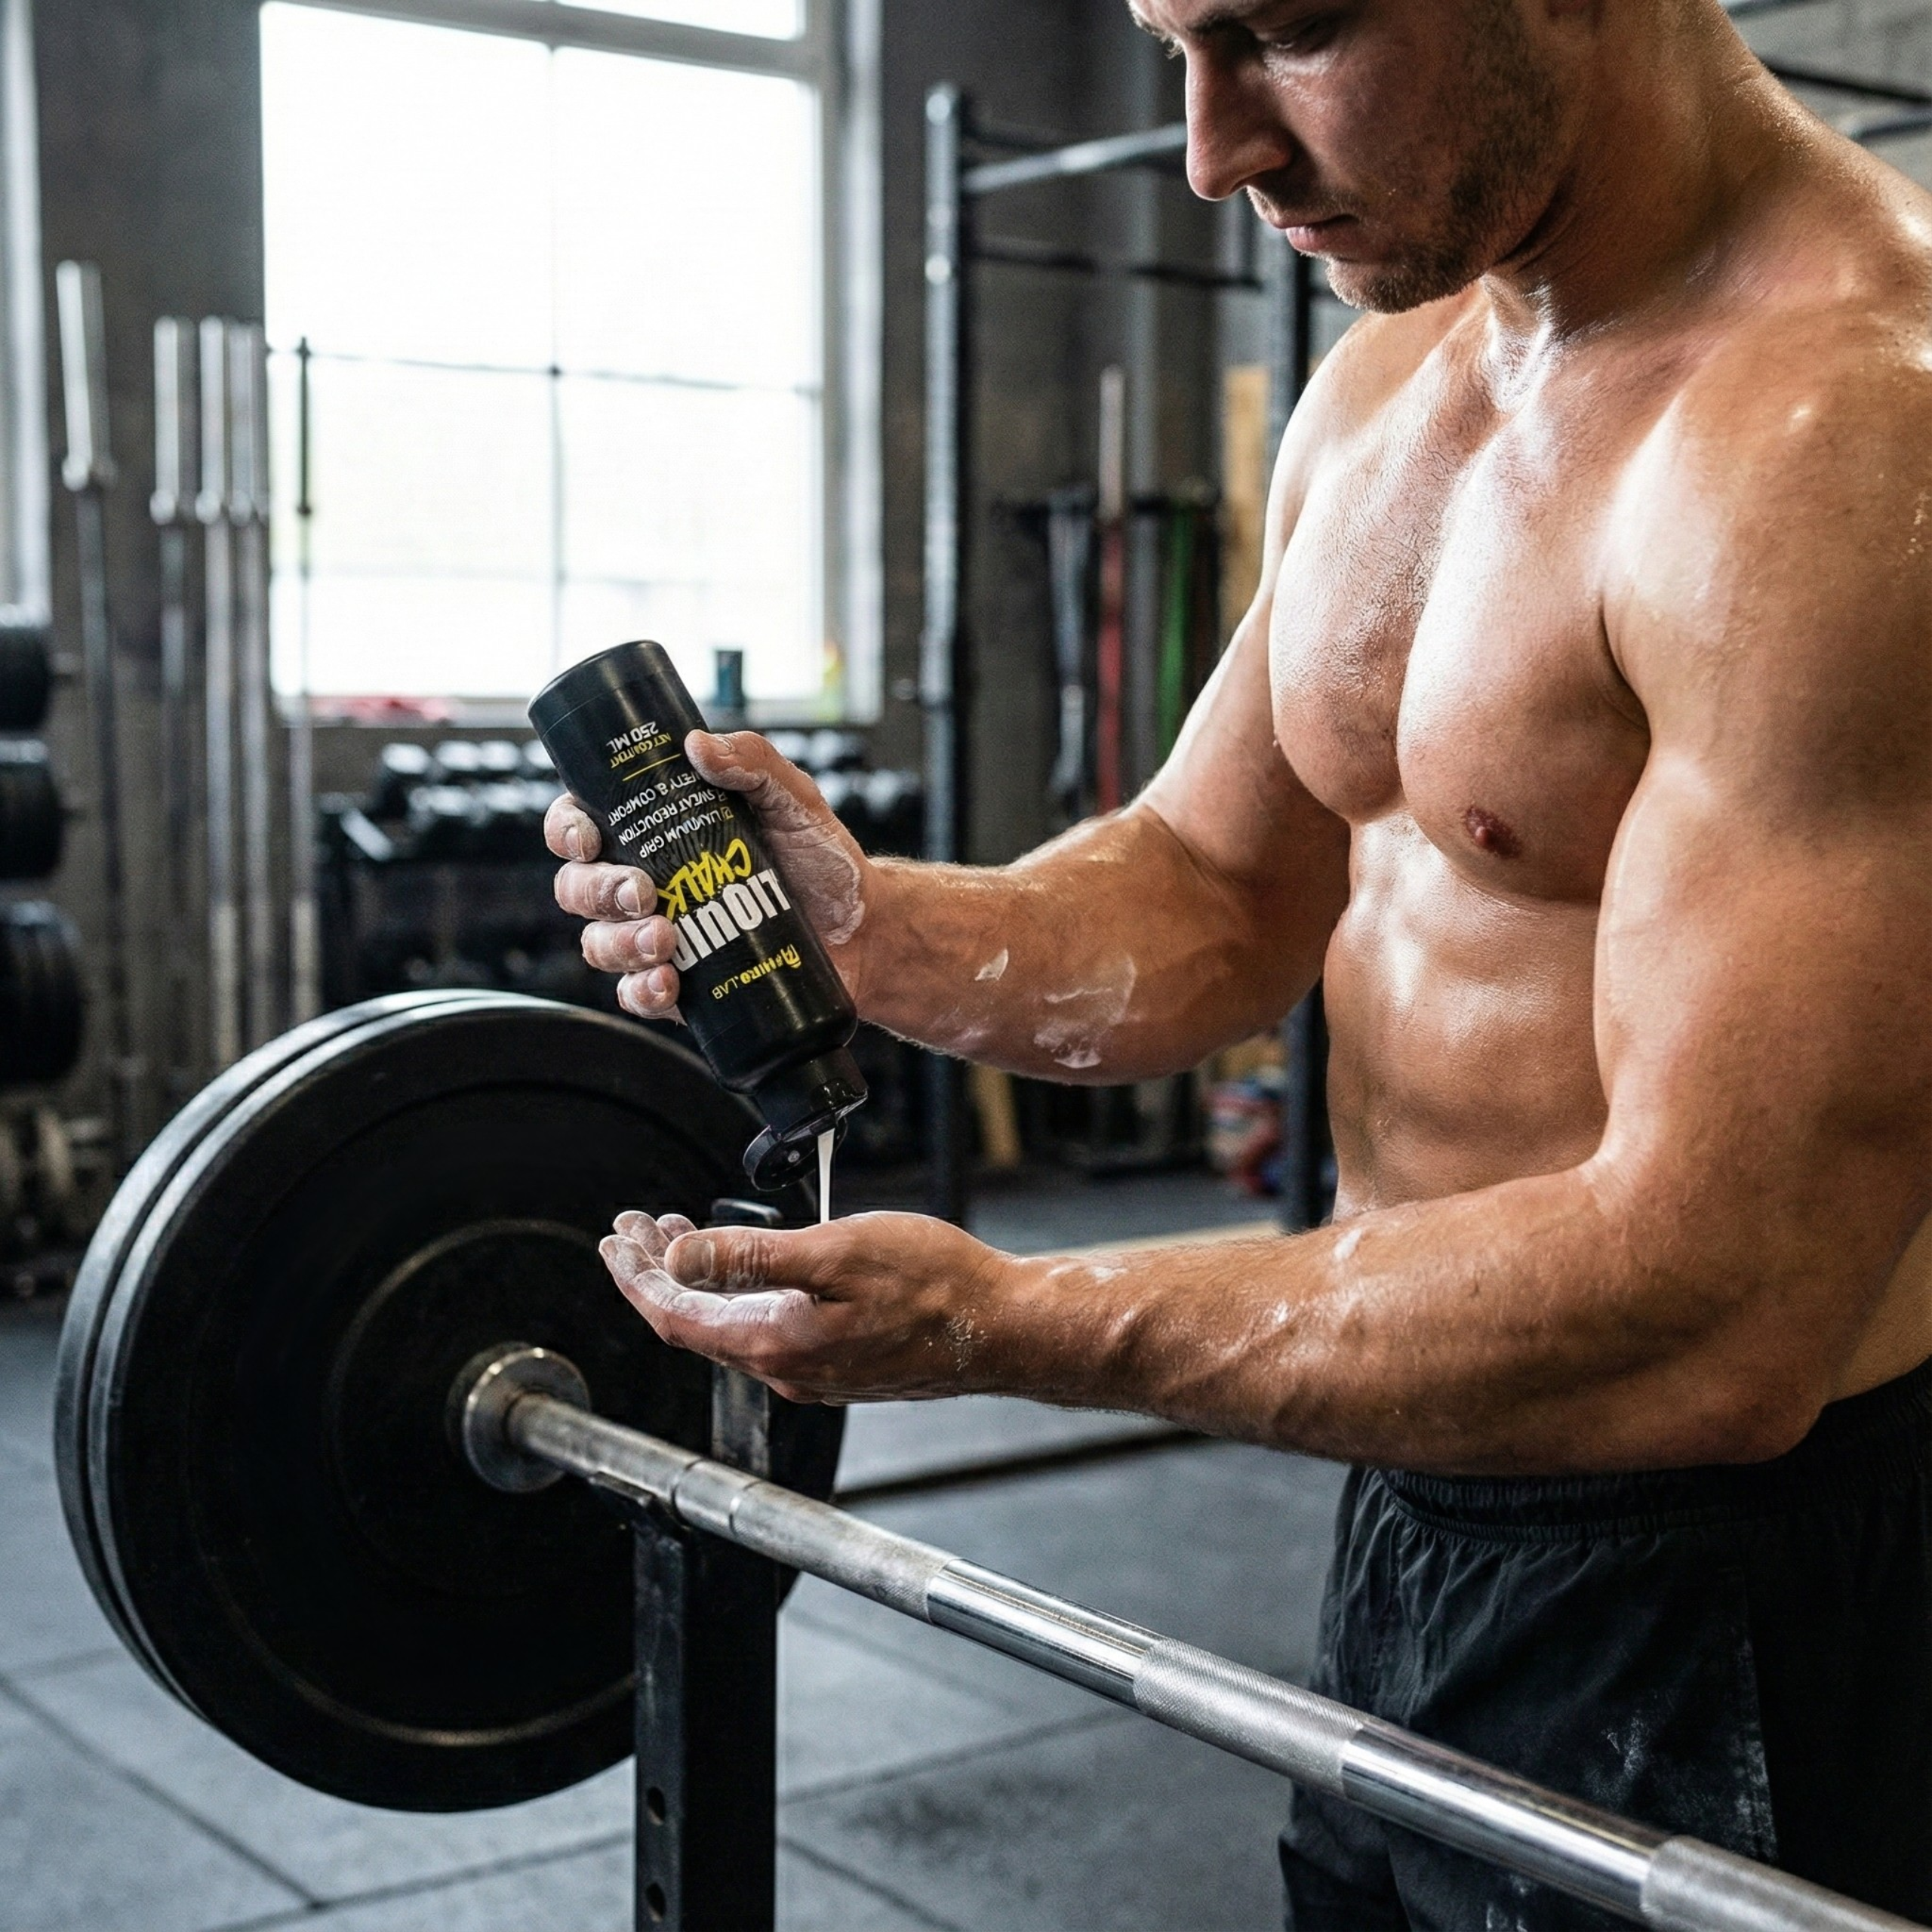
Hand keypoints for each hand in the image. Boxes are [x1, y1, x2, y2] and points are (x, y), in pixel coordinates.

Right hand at [547, 731, 876, 1022]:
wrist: (865, 930)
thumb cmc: (822, 862)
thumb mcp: (794, 800)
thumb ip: (753, 763)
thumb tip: (700, 745)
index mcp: (657, 834)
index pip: (583, 826)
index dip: (566, 829)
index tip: (588, 836)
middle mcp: (646, 886)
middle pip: (579, 888)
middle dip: (598, 890)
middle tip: (643, 891)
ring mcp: (659, 939)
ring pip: (599, 944)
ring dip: (619, 942)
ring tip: (665, 938)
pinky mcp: (681, 988)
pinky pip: (635, 995)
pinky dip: (641, 991)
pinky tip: (667, 981)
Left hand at [598, 1209, 1013, 1403]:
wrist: (1003, 1327)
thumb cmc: (935, 1284)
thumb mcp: (836, 1253)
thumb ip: (753, 1258)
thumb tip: (679, 1260)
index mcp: (776, 1342)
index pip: (676, 1314)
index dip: (637, 1277)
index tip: (614, 1239)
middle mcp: (787, 1367)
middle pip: (694, 1323)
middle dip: (656, 1274)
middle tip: (632, 1230)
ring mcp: (813, 1369)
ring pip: (728, 1326)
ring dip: (695, 1281)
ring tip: (675, 1238)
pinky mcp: (839, 1362)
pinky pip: (763, 1330)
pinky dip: (736, 1294)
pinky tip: (744, 1268)